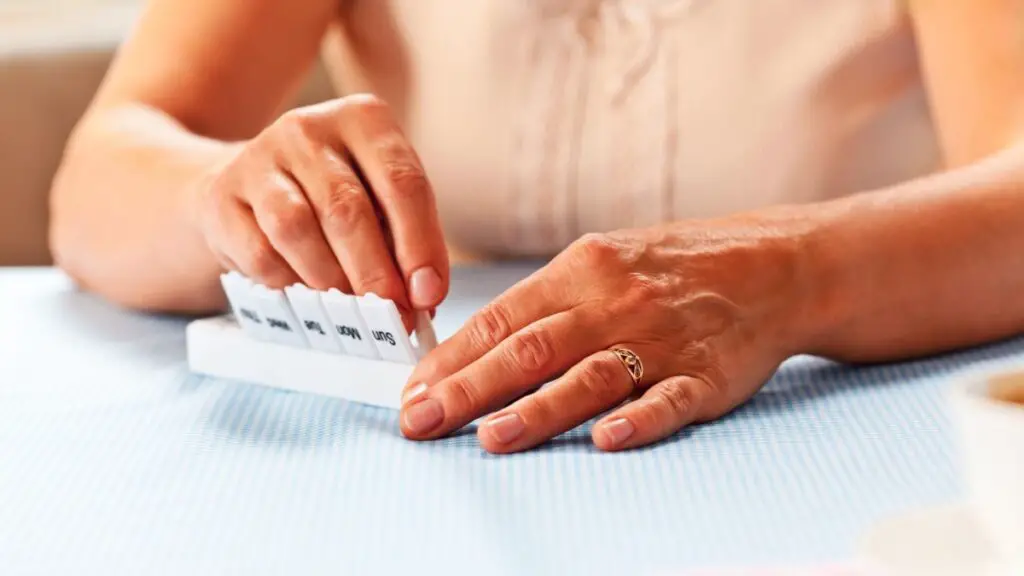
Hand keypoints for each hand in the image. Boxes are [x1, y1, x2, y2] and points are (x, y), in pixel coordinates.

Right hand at [193, 94, 447, 321]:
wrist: (250, 184)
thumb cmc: (334, 195)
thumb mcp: (381, 199)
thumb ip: (406, 239)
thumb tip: (424, 296)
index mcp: (363, 120)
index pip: (402, 182)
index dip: (419, 245)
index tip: (427, 294)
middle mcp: (309, 128)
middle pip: (347, 208)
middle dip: (375, 273)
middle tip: (392, 314)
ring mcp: (259, 158)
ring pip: (296, 228)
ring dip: (331, 279)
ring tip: (351, 310)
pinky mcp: (222, 196)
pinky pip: (259, 252)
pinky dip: (290, 283)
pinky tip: (308, 297)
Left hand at [399, 218, 819, 451]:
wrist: (767, 266)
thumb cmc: (666, 270)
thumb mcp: (599, 264)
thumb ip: (542, 306)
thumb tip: (468, 351)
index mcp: (580, 271)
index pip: (502, 318)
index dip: (453, 358)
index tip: (411, 392)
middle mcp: (614, 303)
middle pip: (532, 349)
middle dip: (471, 389)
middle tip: (422, 421)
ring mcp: (661, 340)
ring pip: (591, 376)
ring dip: (539, 409)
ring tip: (491, 437)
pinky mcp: (706, 374)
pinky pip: (670, 400)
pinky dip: (639, 420)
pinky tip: (607, 441)